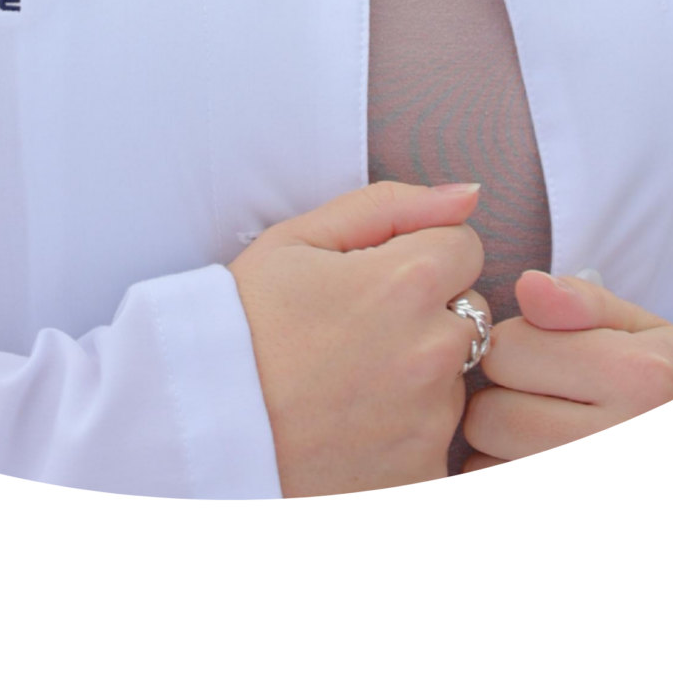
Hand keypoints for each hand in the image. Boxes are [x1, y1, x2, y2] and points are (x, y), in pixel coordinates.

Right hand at [230, 179, 485, 496]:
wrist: (202, 425)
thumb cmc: (243, 324)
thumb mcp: (297, 240)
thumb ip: (391, 205)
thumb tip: (469, 197)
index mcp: (407, 282)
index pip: (464, 245)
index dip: (417, 254)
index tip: (372, 278)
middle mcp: (432, 352)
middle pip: (471, 311)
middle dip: (429, 312)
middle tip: (358, 333)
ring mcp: (431, 422)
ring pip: (457, 377)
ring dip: (422, 374)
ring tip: (350, 384)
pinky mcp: (421, 476)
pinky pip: (440, 439)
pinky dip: (408, 432)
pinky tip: (354, 428)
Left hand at [459, 269, 672, 469]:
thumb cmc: (672, 390)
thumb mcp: (648, 334)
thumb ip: (584, 303)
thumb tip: (527, 285)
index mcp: (639, 377)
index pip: (507, 349)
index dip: (515, 348)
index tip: (543, 359)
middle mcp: (618, 436)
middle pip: (487, 415)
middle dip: (499, 402)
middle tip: (539, 404)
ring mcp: (592, 488)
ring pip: (483, 467)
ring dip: (498, 452)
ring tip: (541, 440)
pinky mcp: (579, 525)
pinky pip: (494, 486)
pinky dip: (503, 474)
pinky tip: (536, 461)